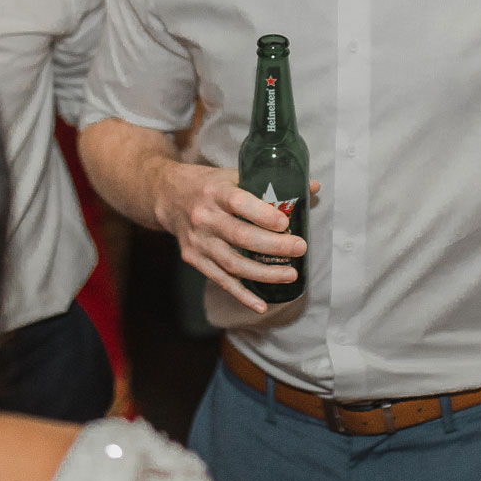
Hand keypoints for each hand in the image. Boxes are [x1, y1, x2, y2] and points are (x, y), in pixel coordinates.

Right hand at [152, 161, 314, 313]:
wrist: (166, 196)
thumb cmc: (208, 185)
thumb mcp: (233, 175)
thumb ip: (270, 183)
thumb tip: (314, 186)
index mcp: (216, 192)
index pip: (239, 202)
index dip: (263, 214)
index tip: (286, 223)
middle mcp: (204, 217)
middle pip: (240, 236)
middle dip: (273, 246)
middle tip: (299, 248)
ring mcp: (198, 241)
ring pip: (233, 263)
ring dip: (264, 273)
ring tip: (290, 275)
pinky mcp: (194, 259)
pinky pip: (221, 280)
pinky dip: (241, 294)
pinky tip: (261, 305)